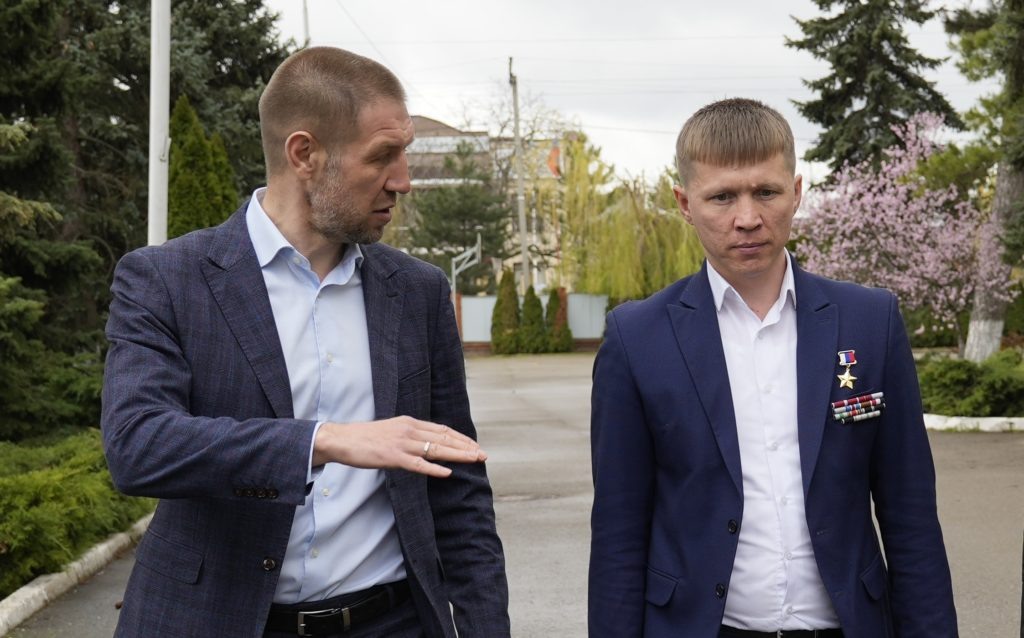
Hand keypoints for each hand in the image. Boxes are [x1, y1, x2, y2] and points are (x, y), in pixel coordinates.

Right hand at [312, 416, 487, 477]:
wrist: (341, 439)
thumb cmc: (365, 438)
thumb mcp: (392, 430)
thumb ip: (410, 435)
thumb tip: (426, 444)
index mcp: (410, 422)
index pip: (442, 429)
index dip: (461, 438)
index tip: (474, 446)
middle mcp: (409, 429)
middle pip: (444, 438)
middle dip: (466, 446)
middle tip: (483, 454)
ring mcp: (401, 443)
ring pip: (436, 449)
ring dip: (458, 455)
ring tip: (474, 460)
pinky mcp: (392, 457)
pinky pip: (417, 464)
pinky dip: (433, 469)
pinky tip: (447, 473)